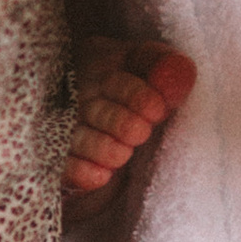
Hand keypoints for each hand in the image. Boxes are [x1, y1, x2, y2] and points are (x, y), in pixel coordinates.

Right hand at [63, 36, 197, 215]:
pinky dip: (80, 172)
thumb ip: (165, 65)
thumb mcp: (144, 65)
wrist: (91, 111)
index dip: (136, 95)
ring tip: (122, 156)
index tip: (157, 110)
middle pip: (98, 109)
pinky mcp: (57, 155)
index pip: (116, 79)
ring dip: (100, 147)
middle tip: (140, 133)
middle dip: (119, 122)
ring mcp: (64, 126)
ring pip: (79, 137)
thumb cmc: (127, 82)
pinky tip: (100, 177)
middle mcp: (78, 95)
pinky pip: (64, 165)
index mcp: (101, 66)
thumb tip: (183, 73)